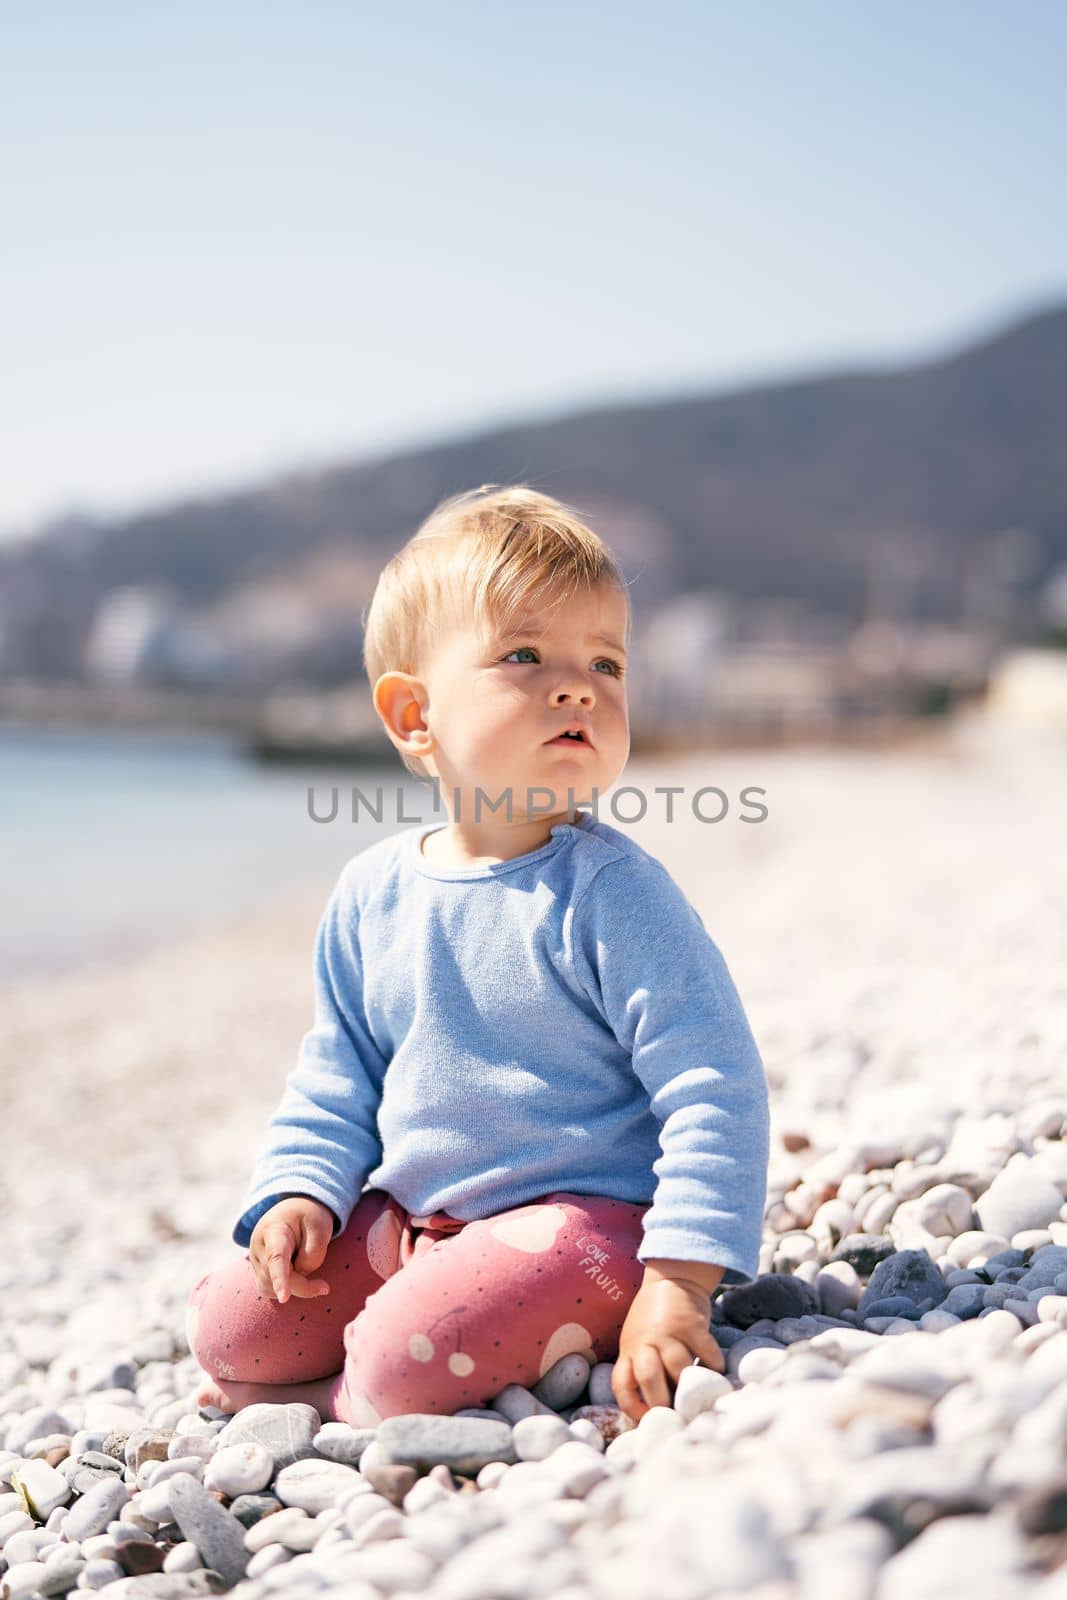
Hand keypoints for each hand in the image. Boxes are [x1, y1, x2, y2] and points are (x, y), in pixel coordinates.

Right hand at [249, 1195, 335, 1303]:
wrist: (293, 1209)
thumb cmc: (309, 1216)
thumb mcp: (321, 1226)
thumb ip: (313, 1253)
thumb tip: (300, 1275)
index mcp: (274, 1229)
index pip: (276, 1257)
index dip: (280, 1279)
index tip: (284, 1298)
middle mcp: (258, 1245)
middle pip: (276, 1276)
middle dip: (301, 1285)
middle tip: (324, 1287)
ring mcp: (254, 1259)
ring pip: (270, 1287)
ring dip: (293, 1286)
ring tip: (305, 1265)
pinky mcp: (257, 1270)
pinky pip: (268, 1289)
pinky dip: (284, 1288)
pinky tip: (295, 1276)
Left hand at [612, 1275, 724, 1421]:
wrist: (671, 1279)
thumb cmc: (654, 1320)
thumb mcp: (638, 1341)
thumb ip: (643, 1367)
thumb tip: (659, 1408)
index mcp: (628, 1350)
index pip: (621, 1384)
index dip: (632, 1406)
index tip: (647, 1419)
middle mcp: (645, 1341)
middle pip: (649, 1377)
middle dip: (663, 1401)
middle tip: (677, 1415)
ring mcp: (668, 1331)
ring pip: (679, 1367)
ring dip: (691, 1384)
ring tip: (700, 1395)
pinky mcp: (692, 1323)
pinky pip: (706, 1352)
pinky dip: (714, 1365)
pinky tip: (716, 1370)